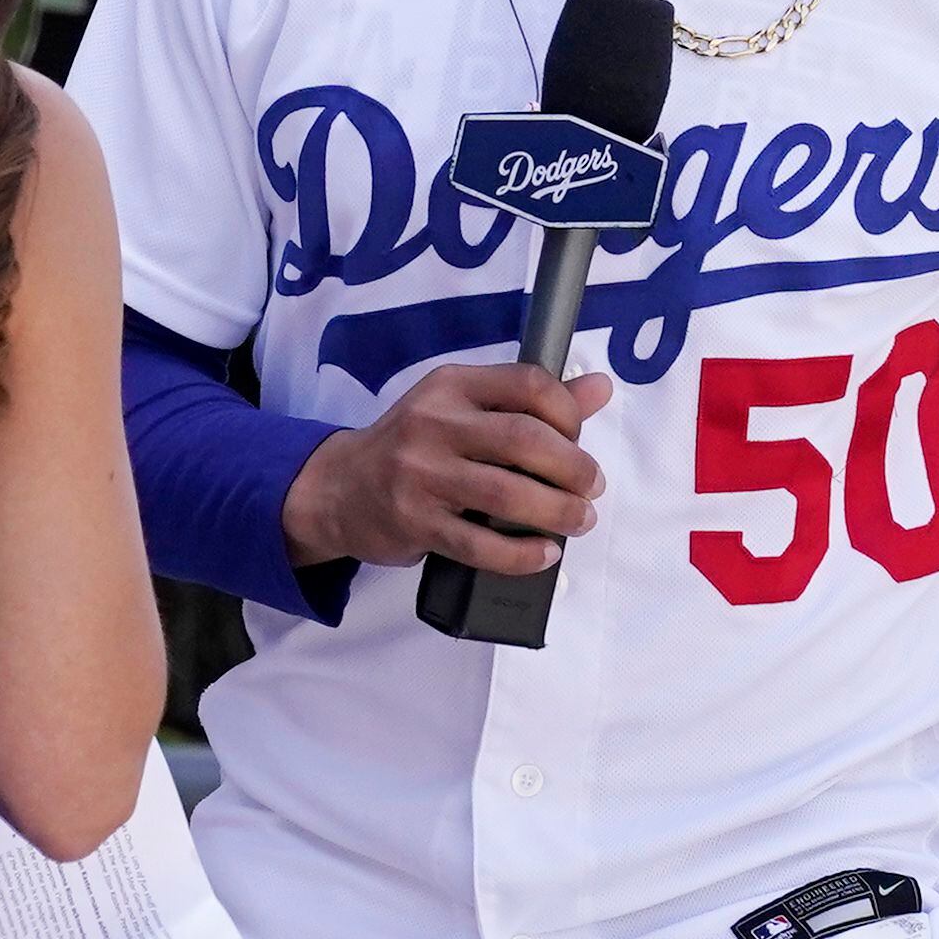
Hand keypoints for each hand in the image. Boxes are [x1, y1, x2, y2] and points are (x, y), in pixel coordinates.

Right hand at [284, 361, 613, 574]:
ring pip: (507, 494)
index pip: (527, 384)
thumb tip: (600, 387)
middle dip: (573, 468)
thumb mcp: (462, 409)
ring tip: (579, 520)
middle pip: (523, 440)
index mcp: (452, 386)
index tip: (580, 439)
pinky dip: (521, 554)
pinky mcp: (414, 522)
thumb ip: (530, 401)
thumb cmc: (413, 446)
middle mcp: (433, 423)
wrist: (337, 489)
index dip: (569, 412)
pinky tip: (544, 552)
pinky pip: (480, 544)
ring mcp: (420, 474)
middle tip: (592, 488)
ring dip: (557, 512)